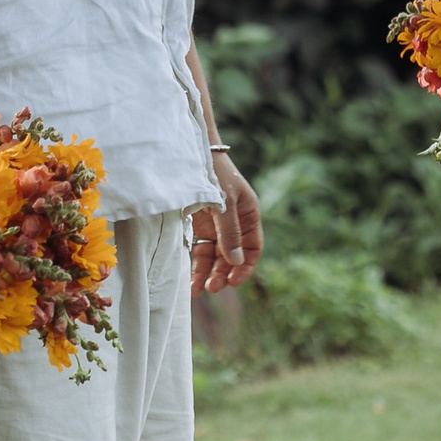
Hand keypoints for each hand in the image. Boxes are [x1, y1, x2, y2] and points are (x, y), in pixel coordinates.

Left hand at [191, 151, 261, 295]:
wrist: (188, 151)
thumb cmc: (212, 172)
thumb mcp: (224, 202)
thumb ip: (229, 232)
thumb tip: (235, 262)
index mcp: (248, 213)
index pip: (253, 247)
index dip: (245, 266)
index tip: (234, 281)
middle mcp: (233, 221)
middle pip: (232, 255)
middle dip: (223, 273)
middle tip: (212, 287)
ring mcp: (215, 223)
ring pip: (214, 255)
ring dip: (208, 272)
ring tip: (198, 289)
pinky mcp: (197, 224)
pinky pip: (199, 249)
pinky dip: (196, 264)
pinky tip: (190, 279)